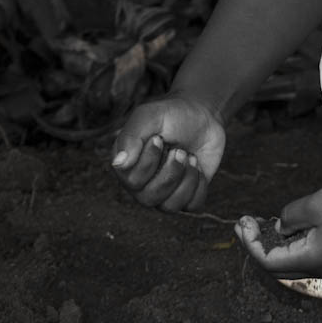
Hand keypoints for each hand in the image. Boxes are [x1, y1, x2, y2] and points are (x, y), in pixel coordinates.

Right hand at [110, 95, 225, 211]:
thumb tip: (118, 164)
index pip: (132, 181)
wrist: (203, 117)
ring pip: (170, 206)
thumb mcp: (149, 116)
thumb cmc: (171, 116)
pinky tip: (197, 167)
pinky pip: (192, 206)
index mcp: (127, 166)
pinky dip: (199, 185)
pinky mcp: (187, 196)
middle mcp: (142, 184)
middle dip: (170, 173)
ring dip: (186, 179)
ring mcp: (165, 193)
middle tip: (180, 151)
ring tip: (190, 157)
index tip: (159, 138)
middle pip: (150, 198)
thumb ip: (131, 137)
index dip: (149, 163)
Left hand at [234, 183, 321, 278]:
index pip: (268, 261)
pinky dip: (294, 243)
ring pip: (294, 262)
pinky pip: (309, 256)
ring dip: (277, 244)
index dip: (250, 243)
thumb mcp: (314, 204)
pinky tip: (291, 225)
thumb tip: (280, 227)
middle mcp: (320, 271)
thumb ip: (289, 216)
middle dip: (258, 246)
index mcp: (311, 261)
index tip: (242, 222)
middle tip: (244, 225)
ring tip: (265, 222)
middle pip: (278, 268)